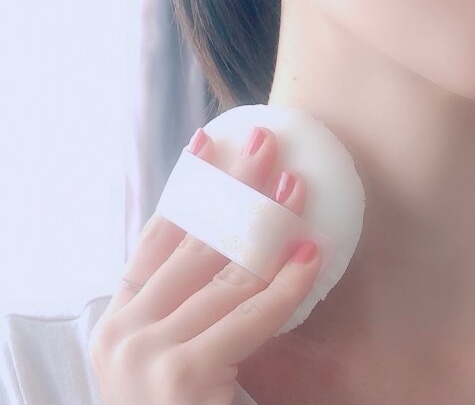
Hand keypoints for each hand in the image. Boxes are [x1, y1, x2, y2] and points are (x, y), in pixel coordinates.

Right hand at [88, 126, 321, 404]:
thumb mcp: (177, 350)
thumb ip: (190, 305)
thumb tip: (238, 247)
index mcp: (119, 319)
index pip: (156, 235)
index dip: (186, 186)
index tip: (210, 143)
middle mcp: (122, 329)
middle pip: (191, 240)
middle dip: (231, 187)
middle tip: (264, 144)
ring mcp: (145, 352)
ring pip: (223, 272)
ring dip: (266, 222)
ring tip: (297, 185)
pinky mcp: (180, 376)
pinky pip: (248, 316)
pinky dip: (285, 285)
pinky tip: (311, 254)